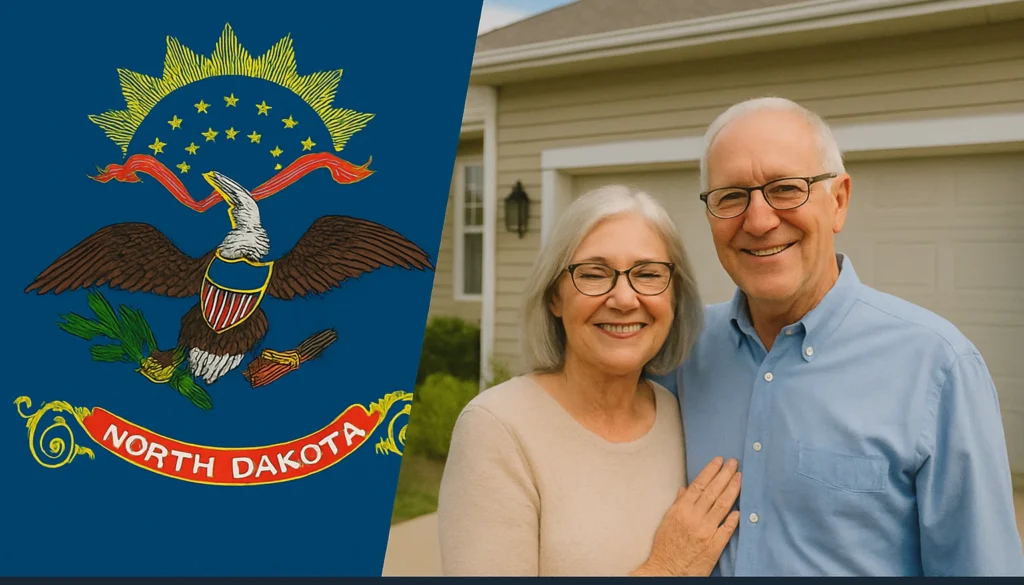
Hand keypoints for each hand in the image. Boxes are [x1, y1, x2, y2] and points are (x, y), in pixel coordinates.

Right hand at [631, 457, 741, 576]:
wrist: (666, 570)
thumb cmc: (665, 546)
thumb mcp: (667, 521)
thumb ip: (678, 503)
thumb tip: (685, 489)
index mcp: (681, 509)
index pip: (699, 485)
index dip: (710, 471)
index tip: (719, 460)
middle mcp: (694, 517)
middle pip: (713, 491)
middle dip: (725, 475)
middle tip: (734, 463)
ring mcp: (706, 531)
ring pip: (722, 506)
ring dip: (732, 490)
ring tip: (740, 477)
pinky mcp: (714, 546)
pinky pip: (727, 529)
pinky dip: (733, 519)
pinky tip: (740, 509)